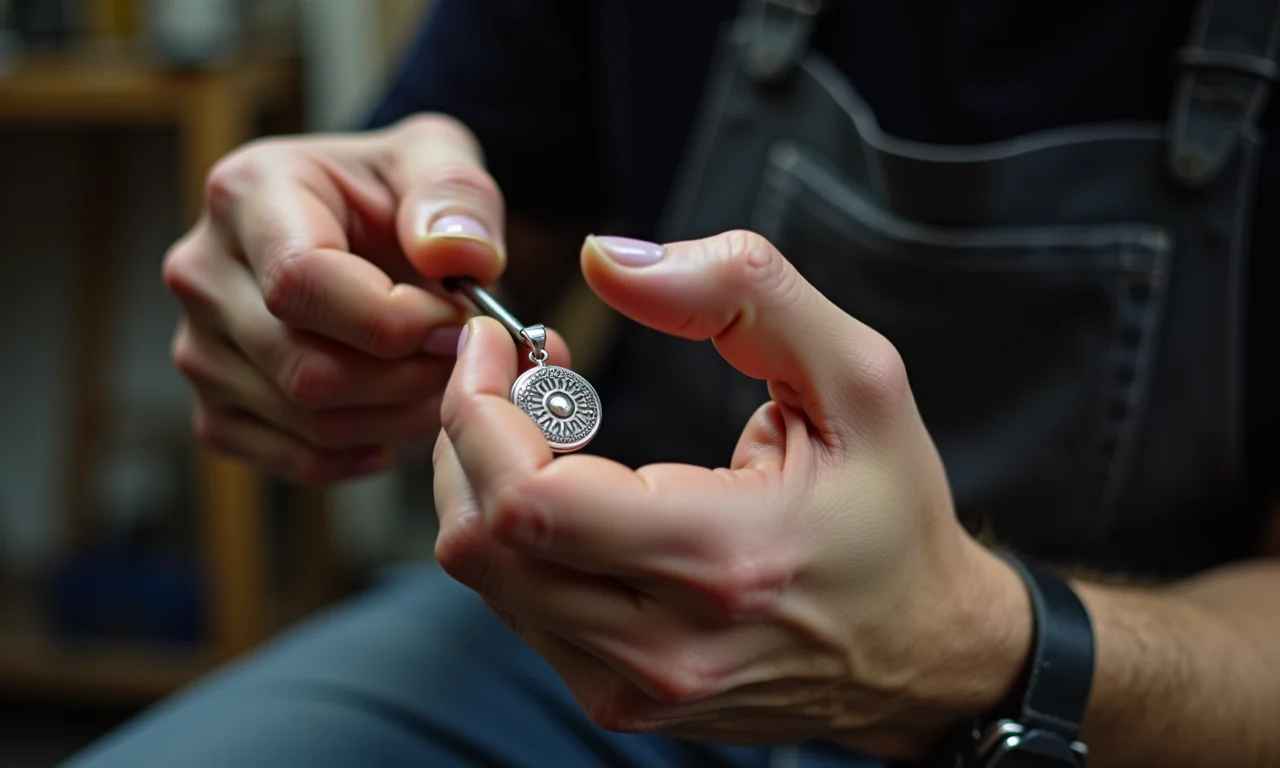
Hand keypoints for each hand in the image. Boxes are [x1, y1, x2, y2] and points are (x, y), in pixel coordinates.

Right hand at [164, 114, 515, 482]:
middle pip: (306, 366)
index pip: (303, 281)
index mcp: (246, 193)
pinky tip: (397, 416)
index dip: (395, 319)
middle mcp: (203, 272)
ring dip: (396, 415)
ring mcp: (200, 346)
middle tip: (460, 356)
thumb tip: (453, 254)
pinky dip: (361, 451)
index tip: (457, 318)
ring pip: (307, 419)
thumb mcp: (441, 160)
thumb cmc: (402, 195)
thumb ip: (455, 193)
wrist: (373, 233)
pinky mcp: (215, 406)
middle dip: (407, 374)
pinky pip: (293, 457)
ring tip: (441, 379)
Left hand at [432, 231, 1032, 758]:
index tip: (495, 343)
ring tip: (547, 423)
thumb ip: (740, 293)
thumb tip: (606, 259)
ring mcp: (634, 688)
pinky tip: (566, 488)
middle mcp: (665, 647)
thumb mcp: (858, 376)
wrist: (920, 655)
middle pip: (481, 542)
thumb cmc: (891, 512)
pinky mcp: (618, 700)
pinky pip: (518, 606)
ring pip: (484, 578)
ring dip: (485, 480)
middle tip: (516, 372)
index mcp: (725, 560)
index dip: (480, 410)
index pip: (529, 502)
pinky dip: (513, 533)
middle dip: (469, 434)